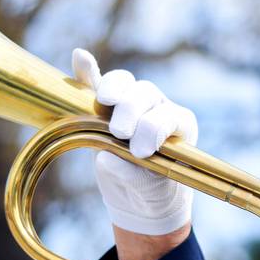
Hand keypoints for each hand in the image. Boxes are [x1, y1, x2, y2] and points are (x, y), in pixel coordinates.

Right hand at [73, 48, 197, 235]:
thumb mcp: (152, 191)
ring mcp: (132, 104)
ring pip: (124, 84)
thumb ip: (135, 176)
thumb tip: (106, 159)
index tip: (140, 152)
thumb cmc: (154, 194)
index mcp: (180, 125)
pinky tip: (80, 58)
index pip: (167, 116)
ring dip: (113, 89)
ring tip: (104, 102)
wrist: (140, 202)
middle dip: (131, 109)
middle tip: (120, 133)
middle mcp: (159, 107)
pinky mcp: (105, 109)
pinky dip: (88, 73)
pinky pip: (98, 84)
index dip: (152, 129)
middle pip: (146, 93)